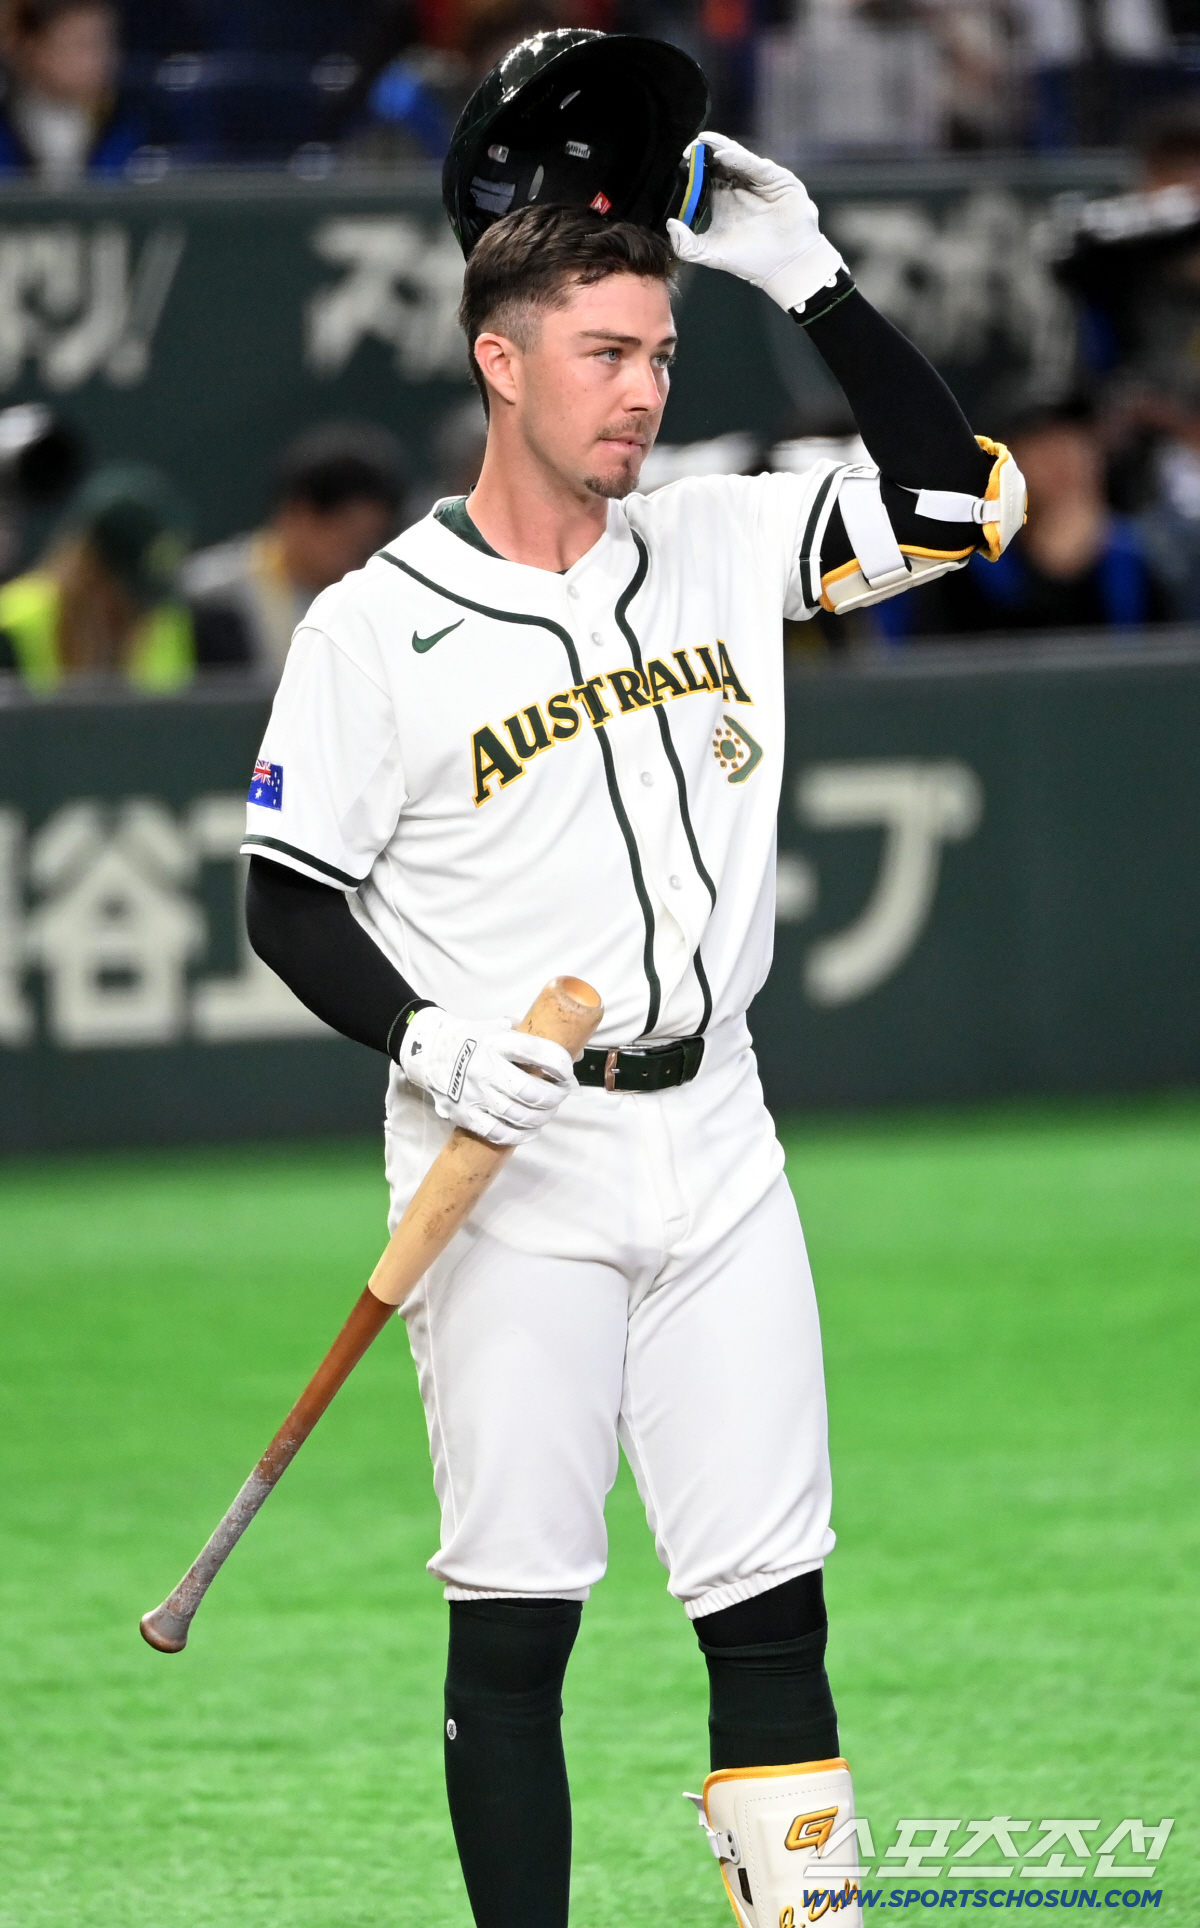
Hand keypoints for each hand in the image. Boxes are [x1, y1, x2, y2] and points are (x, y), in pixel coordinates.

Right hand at [398, 1006, 574, 1146]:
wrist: (428, 1051)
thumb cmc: (471, 1038)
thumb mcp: (499, 1026)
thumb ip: (532, 1035)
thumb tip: (576, 1052)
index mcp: (497, 1041)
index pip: (539, 1052)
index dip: (561, 1064)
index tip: (567, 1071)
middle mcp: (486, 1068)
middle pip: (532, 1091)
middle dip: (555, 1096)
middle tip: (561, 1094)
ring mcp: (474, 1094)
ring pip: (519, 1115)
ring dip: (542, 1117)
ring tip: (548, 1111)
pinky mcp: (465, 1114)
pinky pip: (498, 1133)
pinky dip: (520, 1135)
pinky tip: (530, 1130)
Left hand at [666, 130, 846, 316]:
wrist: (784, 266)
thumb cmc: (749, 259)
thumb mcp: (711, 253)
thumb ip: (687, 245)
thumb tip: (670, 225)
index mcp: (723, 196)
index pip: (705, 173)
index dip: (693, 165)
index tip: (680, 161)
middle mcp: (740, 184)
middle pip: (719, 159)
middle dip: (704, 150)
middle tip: (688, 147)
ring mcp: (759, 179)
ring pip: (737, 156)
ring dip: (719, 147)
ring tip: (703, 142)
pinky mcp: (777, 179)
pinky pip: (755, 165)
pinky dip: (739, 159)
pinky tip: (723, 156)